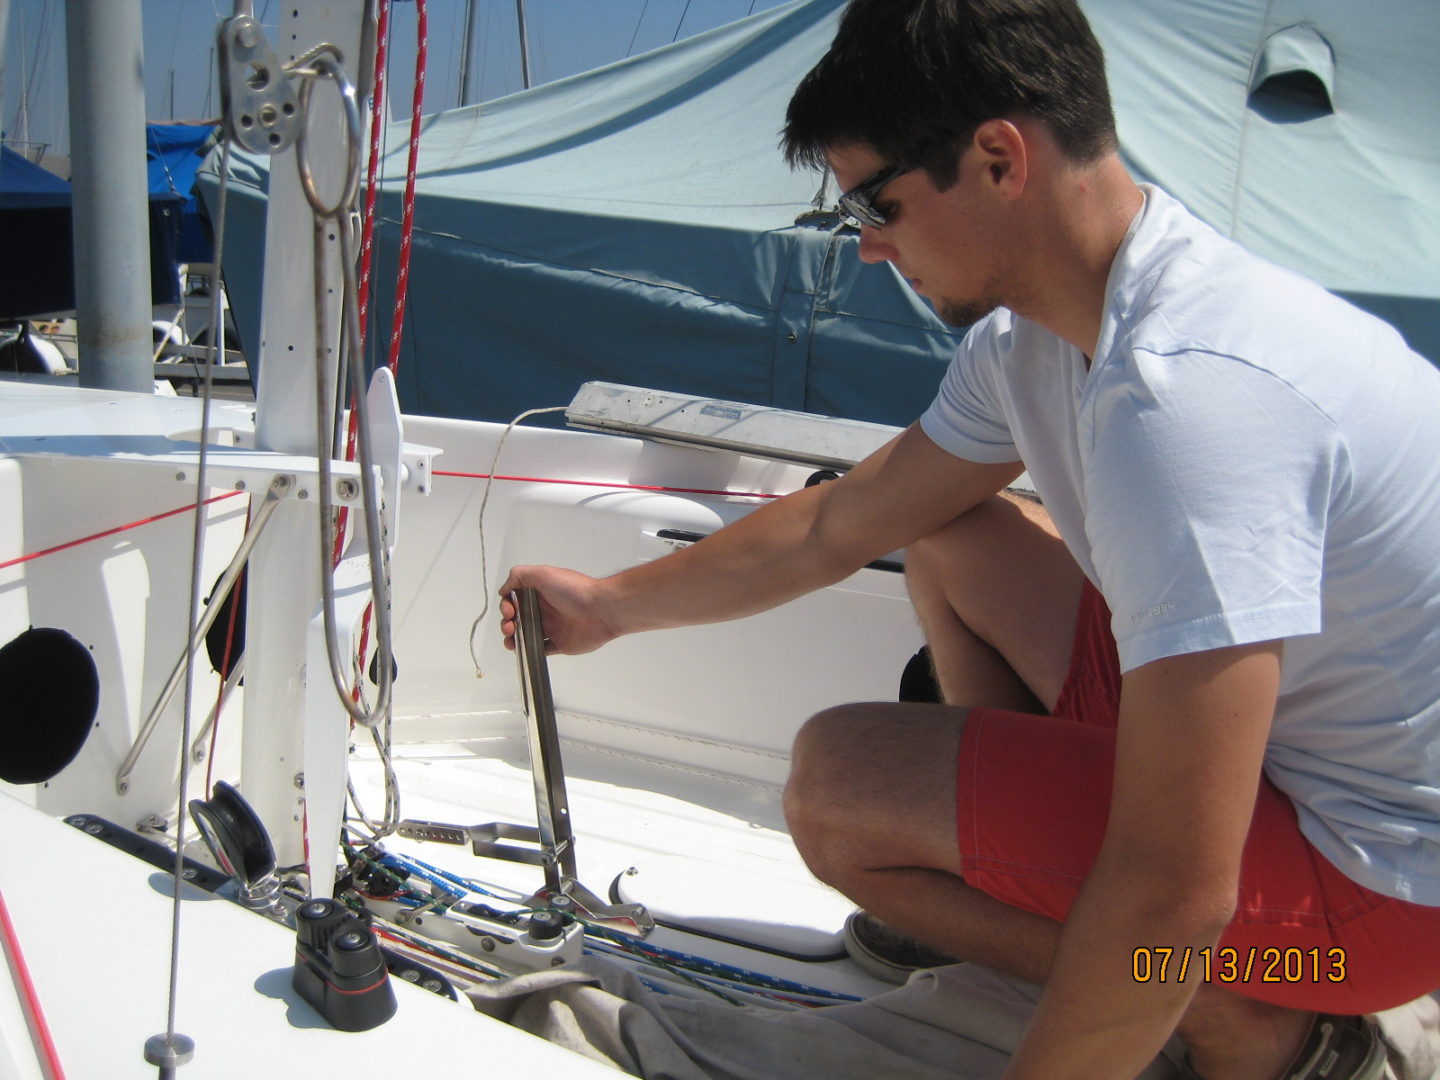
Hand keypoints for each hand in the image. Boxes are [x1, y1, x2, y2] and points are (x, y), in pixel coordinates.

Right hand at [498, 565, 618, 655]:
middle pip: (518, 618)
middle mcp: (545, 609)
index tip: (509, 610)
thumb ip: (519, 576)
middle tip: (510, 626)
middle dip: (507, 623)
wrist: (601, 610)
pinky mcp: (560, 644)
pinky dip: (529, 651)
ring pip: (526, 635)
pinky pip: (541, 649)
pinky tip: (523, 649)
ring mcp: (552, 628)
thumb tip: (503, 589)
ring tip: (511, 642)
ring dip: (513, 638)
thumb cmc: (573, 590)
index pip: (515, 599)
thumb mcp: (543, 573)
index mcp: (540, 592)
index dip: (507, 605)